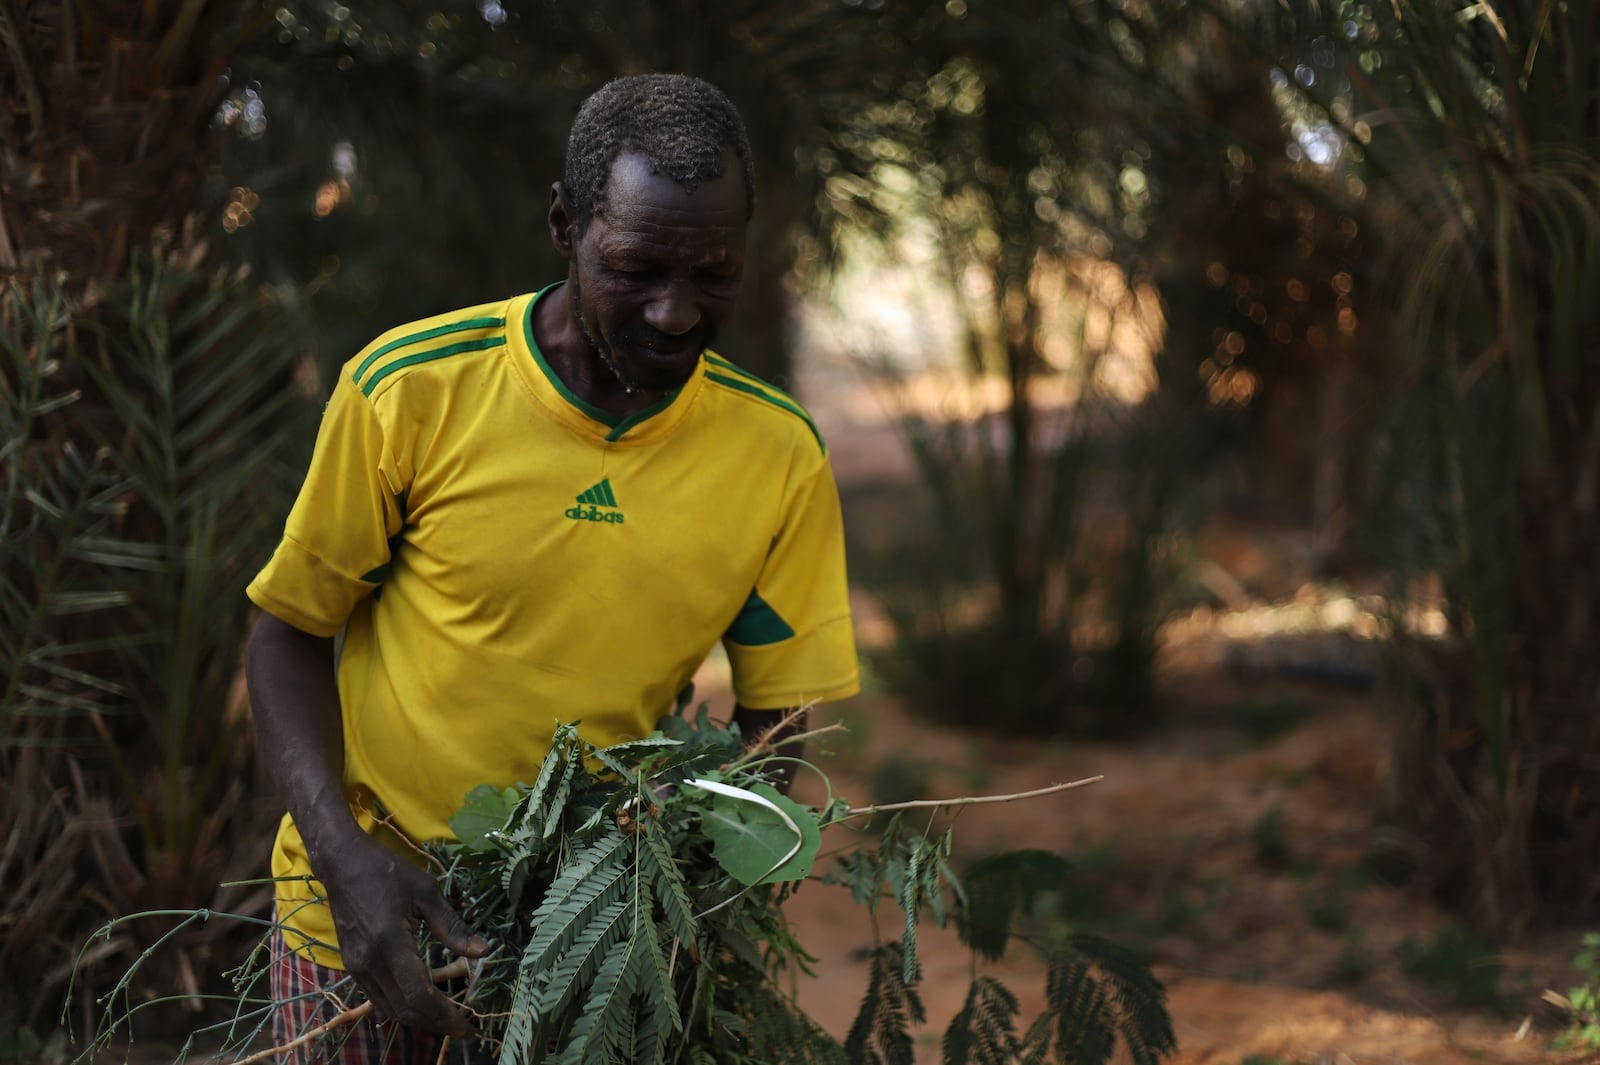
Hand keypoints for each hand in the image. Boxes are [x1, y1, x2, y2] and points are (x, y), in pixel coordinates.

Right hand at [316, 831, 488, 1037]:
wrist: (341, 864)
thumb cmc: (387, 872)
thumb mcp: (426, 892)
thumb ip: (452, 926)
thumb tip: (483, 952)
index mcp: (390, 942)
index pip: (419, 994)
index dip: (444, 1015)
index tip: (467, 1026)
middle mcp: (369, 962)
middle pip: (404, 1010)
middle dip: (435, 1024)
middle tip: (462, 1028)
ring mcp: (357, 966)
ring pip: (389, 1009)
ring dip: (418, 1019)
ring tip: (446, 1018)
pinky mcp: (352, 966)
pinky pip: (377, 998)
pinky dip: (400, 1008)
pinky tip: (419, 1006)